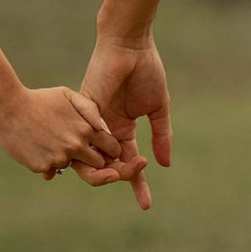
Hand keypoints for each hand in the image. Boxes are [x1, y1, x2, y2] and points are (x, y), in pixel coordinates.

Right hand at [0, 83, 123, 182]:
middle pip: (98, 164)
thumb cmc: (40, 99)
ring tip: (51, 141)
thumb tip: (104, 128)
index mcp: (85, 129)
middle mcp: (75, 146)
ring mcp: (59, 158)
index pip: (112, 148)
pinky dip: (47, 161)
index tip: (100, 146)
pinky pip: (52, 169)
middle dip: (92, 158)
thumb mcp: (68, 96)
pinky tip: (37, 146)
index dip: (109, 149)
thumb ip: (90, 110)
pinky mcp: (43, 167)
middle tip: (78, 148)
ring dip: (66, 158)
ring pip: (72, 166)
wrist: (8, 108)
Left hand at [77, 35, 171, 212]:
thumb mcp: (157, 107)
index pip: (128, 162)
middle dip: (123, 179)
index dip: (137, 184)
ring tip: (122, 174)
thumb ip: (161, 135)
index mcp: (122, 128)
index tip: (146, 206)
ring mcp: (94, 121)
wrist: (129, 45)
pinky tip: (104, 159)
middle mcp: (105, 129)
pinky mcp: (86, 111)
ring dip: (110, 169)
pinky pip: (87, 137)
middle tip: (136, 184)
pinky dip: (95, 150)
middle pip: (109, 165)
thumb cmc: (145, 70)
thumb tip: (164, 164)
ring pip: (94, 157)